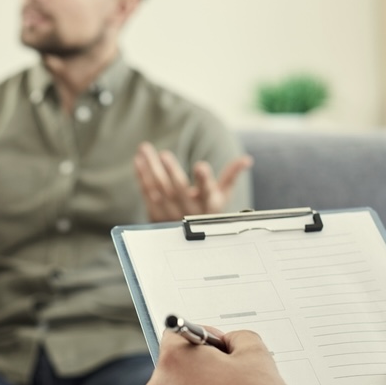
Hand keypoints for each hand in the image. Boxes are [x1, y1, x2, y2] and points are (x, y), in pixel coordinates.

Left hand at [134, 143, 252, 220]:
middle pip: (179, 190)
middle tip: (164, 154)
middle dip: (171, 172)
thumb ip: (231, 175)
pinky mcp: (156, 215)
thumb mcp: (222, 195)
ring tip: (145, 149)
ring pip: (160, 190)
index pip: (207, 191)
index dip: (204, 180)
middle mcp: (189, 211)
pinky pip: (147, 194)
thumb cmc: (207, 208)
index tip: (201, 166)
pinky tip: (139, 161)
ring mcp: (170, 214)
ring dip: (151, 169)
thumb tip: (246, 159)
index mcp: (208, 205)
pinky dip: (142, 177)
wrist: (188, 234)